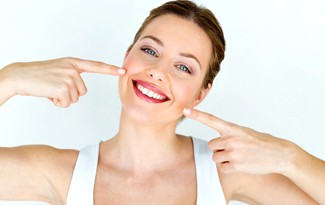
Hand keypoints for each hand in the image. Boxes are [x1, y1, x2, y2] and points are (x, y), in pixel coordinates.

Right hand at [0, 57, 124, 106]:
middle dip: (70, 94)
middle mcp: (73, 69)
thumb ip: (72, 76)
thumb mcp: (59, 70)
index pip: (95, 65)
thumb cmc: (39, 76)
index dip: (110, 69)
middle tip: (55, 87)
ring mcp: (68, 77)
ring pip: (76, 98)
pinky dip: (58, 103)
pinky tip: (49, 94)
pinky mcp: (63, 87)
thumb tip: (80, 91)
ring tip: (51, 89)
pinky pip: (67, 103)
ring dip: (63, 98)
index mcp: (73, 63)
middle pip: (83, 91)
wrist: (21, 76)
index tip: (123, 70)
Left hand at [183, 108, 297, 174]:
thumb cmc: (262, 142)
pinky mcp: (236, 165)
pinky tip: (240, 163)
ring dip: (224, 158)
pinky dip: (229, 167)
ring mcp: (233, 153)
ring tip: (239, 156)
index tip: (185, 109)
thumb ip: (229, 133)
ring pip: (216, 157)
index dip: (197, 115)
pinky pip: (222, 167)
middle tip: (233, 149)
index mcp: (233, 128)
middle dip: (219, 148)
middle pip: (211, 145)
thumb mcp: (245, 132)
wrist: (279, 154)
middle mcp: (231, 139)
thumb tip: (216, 141)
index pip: (211, 120)